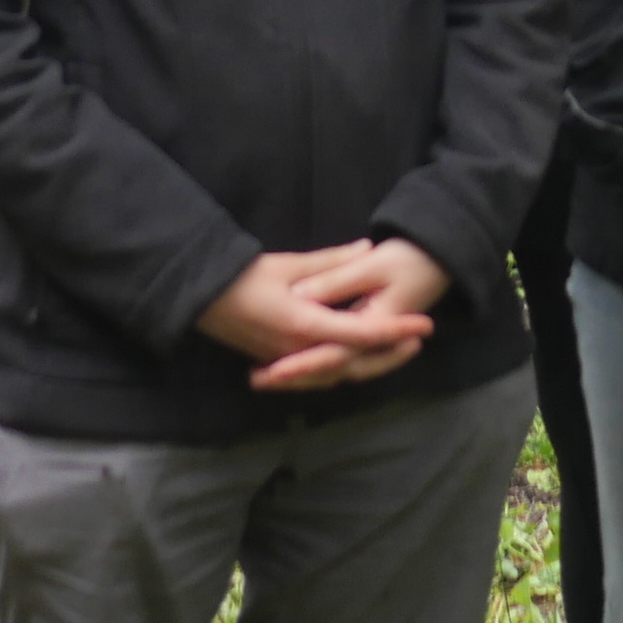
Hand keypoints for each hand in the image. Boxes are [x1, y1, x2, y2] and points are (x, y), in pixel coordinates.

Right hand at [200, 243, 442, 391]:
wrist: (197, 296)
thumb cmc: (241, 277)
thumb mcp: (288, 264)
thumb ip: (332, 261)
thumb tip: (367, 248)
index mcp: (304, 325)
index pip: (362, 332)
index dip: (396, 330)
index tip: (425, 326)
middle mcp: (299, 351)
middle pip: (356, 363)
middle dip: (390, 355)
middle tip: (418, 341)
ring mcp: (287, 361)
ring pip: (338, 373)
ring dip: (368, 363)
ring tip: (395, 349)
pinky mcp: (277, 363)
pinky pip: (318, 375)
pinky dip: (341, 368)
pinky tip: (354, 358)